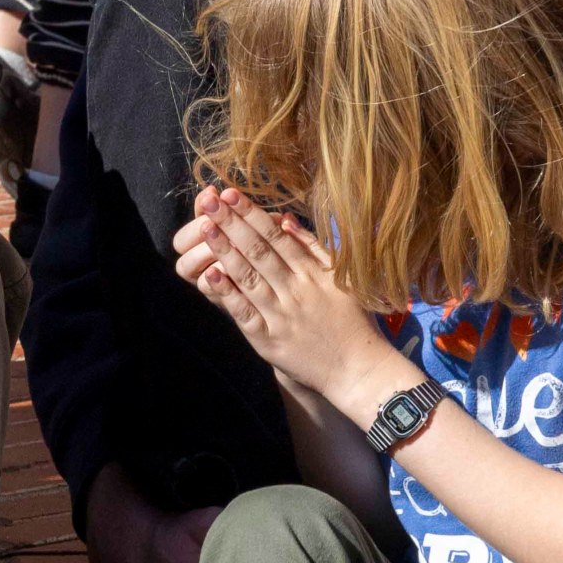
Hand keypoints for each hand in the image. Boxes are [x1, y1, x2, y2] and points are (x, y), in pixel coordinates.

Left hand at [172, 188, 399, 414]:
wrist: (357, 369)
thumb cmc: (350, 320)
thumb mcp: (340, 278)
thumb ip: (313, 248)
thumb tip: (285, 220)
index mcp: (312, 273)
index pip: (276, 237)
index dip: (251, 214)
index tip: (231, 194)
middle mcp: (295, 290)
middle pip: (258, 250)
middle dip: (231, 223)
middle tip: (208, 201)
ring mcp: (280, 315)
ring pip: (249, 277)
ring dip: (225, 251)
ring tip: (205, 228)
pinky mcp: (268, 339)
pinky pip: (244, 313)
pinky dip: (228, 294)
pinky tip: (211, 275)